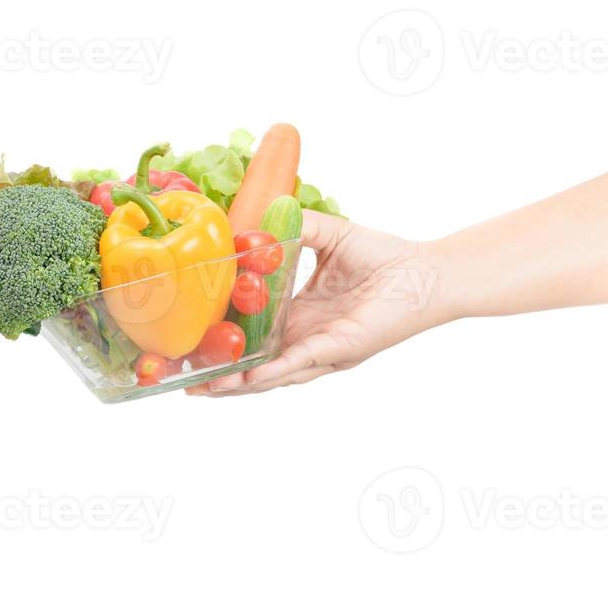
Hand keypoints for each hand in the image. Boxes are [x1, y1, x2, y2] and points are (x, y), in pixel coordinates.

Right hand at [191, 211, 450, 394]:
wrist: (428, 272)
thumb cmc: (385, 258)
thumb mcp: (330, 235)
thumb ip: (297, 228)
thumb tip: (257, 219)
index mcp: (297, 316)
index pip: (250, 332)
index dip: (219, 339)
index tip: (185, 340)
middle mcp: (304, 339)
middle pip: (252, 365)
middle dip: (218, 376)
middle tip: (180, 380)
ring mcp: (320, 350)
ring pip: (270, 375)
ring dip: (236, 384)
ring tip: (202, 388)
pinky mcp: (340, 350)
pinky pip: (301, 364)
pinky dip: (273, 372)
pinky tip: (248, 377)